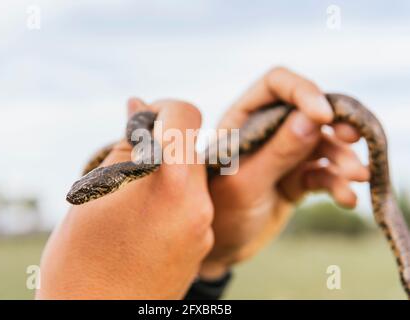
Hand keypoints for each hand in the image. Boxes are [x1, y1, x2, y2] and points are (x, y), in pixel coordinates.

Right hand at [37, 98, 213, 298]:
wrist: (96, 319)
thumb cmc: (82, 259)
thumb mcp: (94, 192)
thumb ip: (125, 145)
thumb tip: (139, 107)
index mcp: (171, 183)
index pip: (186, 114)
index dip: (161, 108)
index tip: (139, 123)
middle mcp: (199, 204)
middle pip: (188, 148)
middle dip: (158, 146)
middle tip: (124, 165)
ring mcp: (203, 229)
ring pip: (187, 179)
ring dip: (162, 176)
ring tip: (127, 203)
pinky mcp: (200, 247)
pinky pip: (190, 206)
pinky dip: (169, 202)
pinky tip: (140, 225)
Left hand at [199, 67, 369, 278]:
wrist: (222, 248)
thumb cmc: (219, 213)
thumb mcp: (245, 183)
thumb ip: (276, 152)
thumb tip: (313, 119)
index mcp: (242, 119)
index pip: (276, 85)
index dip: (303, 92)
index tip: (325, 116)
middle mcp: (266, 131)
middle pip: (307, 111)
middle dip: (333, 124)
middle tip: (352, 137)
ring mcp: (284, 154)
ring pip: (322, 144)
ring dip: (342, 158)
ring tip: (357, 177)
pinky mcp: (298, 178)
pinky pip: (324, 174)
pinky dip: (338, 184)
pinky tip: (347, 199)